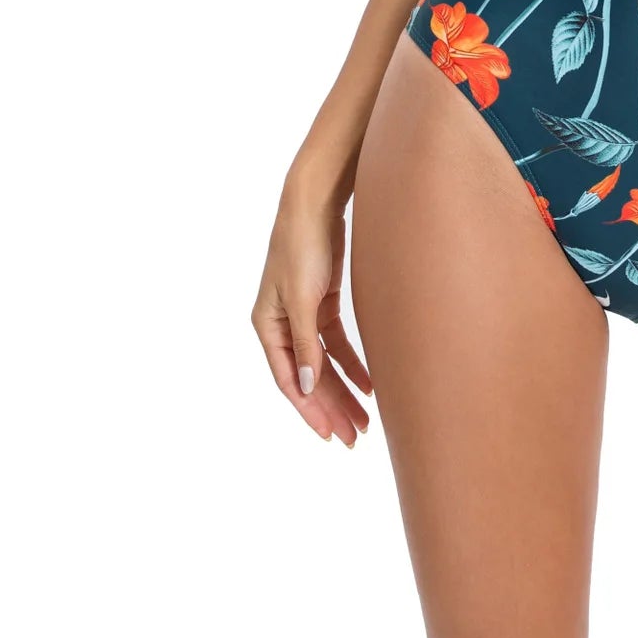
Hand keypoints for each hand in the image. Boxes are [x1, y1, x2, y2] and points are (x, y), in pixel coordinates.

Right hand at [252, 176, 373, 444]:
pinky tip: (369, 383)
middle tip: (354, 437)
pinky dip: (351, 363)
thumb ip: (306, 344)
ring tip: (365, 420)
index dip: (311, 410)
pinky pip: (336, 342)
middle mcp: (282, 323)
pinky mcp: (321, 300)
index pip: (290, 380)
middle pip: (309, 376)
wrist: (318, 200)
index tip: (332, 435)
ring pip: (324, 363)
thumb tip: (308, 388)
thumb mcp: (303, 298)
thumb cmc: (303, 245)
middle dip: (331, 407)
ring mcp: (302, 312)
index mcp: (268, 325)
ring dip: (343, 390)